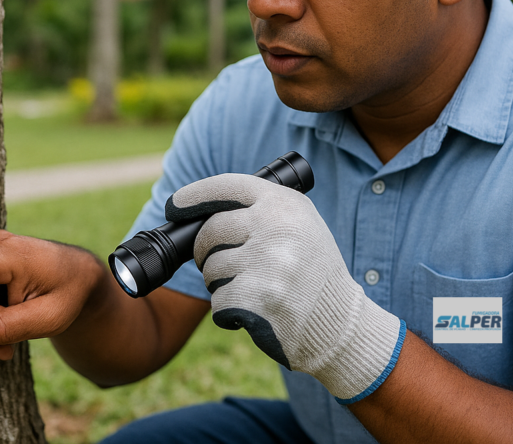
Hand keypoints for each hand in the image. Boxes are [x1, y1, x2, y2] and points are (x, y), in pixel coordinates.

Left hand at [166, 174, 404, 402]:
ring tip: (250, 289)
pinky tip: (252, 311)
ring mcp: (267, 262)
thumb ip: (261, 210)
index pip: (227, 186)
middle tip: (215, 263)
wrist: (339, 325)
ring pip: (211, 268)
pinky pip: (217, 301)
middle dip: (205, 251)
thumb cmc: (313, 273)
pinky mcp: (256, 297)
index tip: (173, 206)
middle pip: (210, 231)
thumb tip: (199, 209)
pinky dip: (226, 310)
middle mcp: (275, 227)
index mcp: (285, 204)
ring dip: (219, 283)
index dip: (193, 196)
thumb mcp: (300, 225)